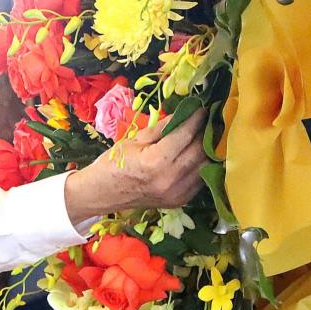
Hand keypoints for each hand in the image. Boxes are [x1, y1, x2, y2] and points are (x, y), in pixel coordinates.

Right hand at [65, 109, 208, 222]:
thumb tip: (183, 113)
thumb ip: (162, 128)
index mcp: (155, 161)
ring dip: (207, 149)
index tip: (201, 108)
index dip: (195, 119)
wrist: (103, 194)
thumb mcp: (135, 140)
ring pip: (205, 166)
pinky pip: (200, 179)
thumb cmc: (114, 163)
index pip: (185, 135)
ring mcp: (176, 193)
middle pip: (200, 151)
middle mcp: (170, 179)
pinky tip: (198, 155)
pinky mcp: (180, 201)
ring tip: (206, 135)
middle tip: (207, 120)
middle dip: (205, 132)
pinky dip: (201, 165)